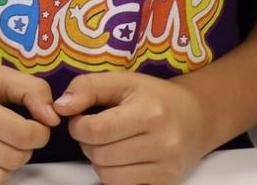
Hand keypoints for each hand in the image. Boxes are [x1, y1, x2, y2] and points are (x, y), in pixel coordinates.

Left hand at [57, 73, 208, 184]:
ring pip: (108, 176)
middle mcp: (163, 143)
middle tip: (96, 131)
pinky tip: (121, 159)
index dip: (77, 126)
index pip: (95, 130)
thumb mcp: (122, 81)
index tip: (81, 119)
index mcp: (149, 113)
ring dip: (99, 161)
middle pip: (99, 154)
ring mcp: (167, 168)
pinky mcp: (167, 183)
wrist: (197, 118)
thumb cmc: (153, 97)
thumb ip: (86, 87)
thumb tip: (59, 107)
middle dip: (87, 143)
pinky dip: (114, 176)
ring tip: (108, 144)